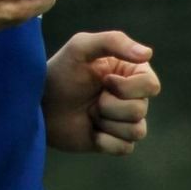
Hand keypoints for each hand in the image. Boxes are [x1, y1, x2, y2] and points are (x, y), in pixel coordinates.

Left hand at [42, 30, 159, 154]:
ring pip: (137, 130)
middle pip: (141, 109)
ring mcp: (123, 120)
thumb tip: (148, 54)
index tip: (104, 80)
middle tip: (92, 99)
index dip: (127, 87)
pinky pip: (125, 148)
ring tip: (90, 113)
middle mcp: (132, 96)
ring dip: (107, 122)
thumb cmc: (59, 72)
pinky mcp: (114, 141)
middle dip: (110, 105)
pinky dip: (106, 141)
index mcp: (130, 72)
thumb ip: (114, 41)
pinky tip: (91, 132)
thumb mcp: (80, 47)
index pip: (151, 85)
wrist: (39, 105)